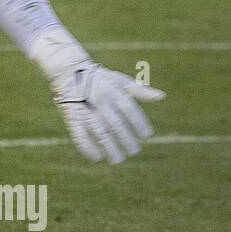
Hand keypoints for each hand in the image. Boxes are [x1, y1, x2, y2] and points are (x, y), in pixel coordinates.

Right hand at [32, 32, 164, 163]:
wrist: (69, 71)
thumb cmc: (100, 78)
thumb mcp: (121, 80)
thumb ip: (140, 90)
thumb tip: (161, 96)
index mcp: (114, 92)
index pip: (130, 110)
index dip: (139, 124)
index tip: (147, 136)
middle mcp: (101, 101)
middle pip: (116, 124)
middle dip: (127, 139)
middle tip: (135, 151)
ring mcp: (86, 110)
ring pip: (100, 132)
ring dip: (110, 147)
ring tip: (118, 160)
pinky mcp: (72, 117)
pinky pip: (79, 134)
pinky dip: (87, 147)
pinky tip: (97, 157)